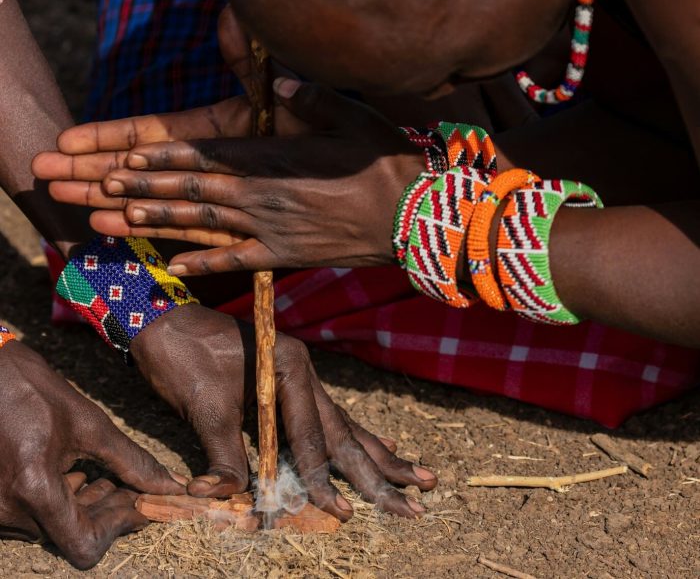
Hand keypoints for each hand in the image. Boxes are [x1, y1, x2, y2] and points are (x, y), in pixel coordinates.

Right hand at [0, 341, 184, 568]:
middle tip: (133, 487)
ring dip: (87, 508)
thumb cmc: (35, 392)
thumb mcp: (90, 424)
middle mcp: (7, 510)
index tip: (142, 502)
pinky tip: (79, 475)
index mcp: (32, 489)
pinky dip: (64, 503)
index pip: (84, 545)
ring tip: (106, 478)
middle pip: (72, 536)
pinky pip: (35, 518)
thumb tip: (168, 485)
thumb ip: (131, 461)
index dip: (119, 526)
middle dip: (110, 513)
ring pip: (55, 529)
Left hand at [33, 7, 424, 274]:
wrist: (412, 220)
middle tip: (99, 187)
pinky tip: (174, 267)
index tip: (124, 158)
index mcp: (276, 161)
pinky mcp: (286, 256)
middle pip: (192, 194)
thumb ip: (312, 100)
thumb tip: (280, 82)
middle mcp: (264, 197)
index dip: (162, 159)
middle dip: (143, 189)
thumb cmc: (385, 166)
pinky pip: (238, 262)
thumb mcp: (353, 120)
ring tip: (117, 222)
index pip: (206, 158)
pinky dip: (205, 264)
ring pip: (203, 227)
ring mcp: (272, 230)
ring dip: (157, 224)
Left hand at [130, 304, 435, 518]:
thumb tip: (228, 499)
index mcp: (289, 369)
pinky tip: (382, 443)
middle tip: (416, 498)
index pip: (311, 435)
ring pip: (343, 425)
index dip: (325, 478)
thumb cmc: (181, 356)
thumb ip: (224, 454)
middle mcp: (303, 371)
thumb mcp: (203, 406)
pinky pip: (327, 416)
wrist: (161, 319)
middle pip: (343, 431)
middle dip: (377, 469)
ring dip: (377, 455)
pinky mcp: (289, 384)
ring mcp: (300, 376)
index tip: (344, 512)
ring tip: (418, 475)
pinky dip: (353, 435)